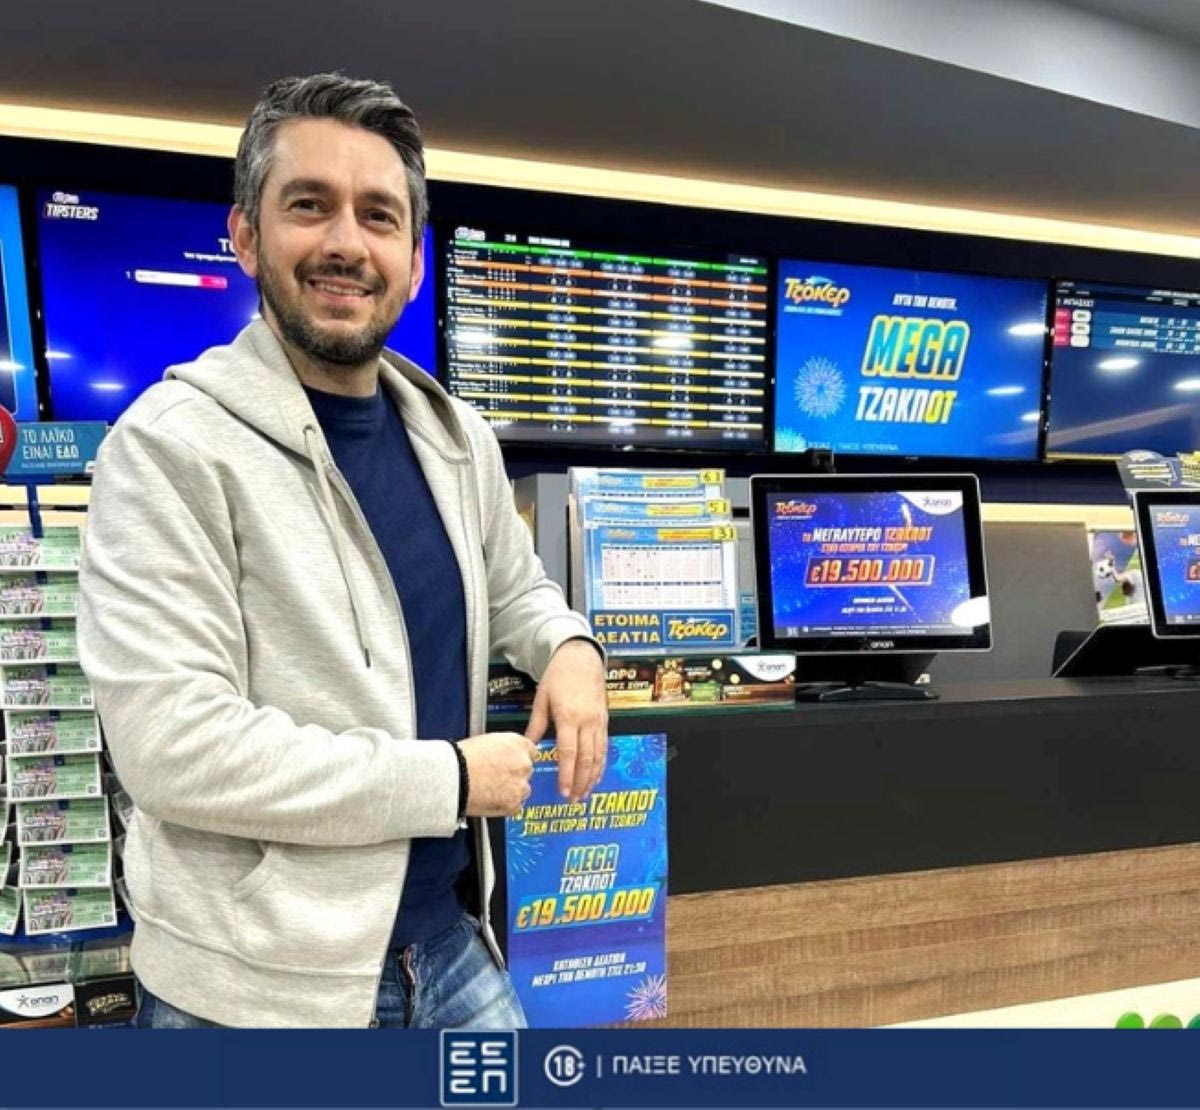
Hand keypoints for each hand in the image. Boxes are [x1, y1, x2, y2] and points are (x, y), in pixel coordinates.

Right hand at [457, 731, 536, 816]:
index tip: (512, 763)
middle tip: (495, 778)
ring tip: (490, 789)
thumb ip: (503, 748)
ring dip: (511, 790)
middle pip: (526, 770)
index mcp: (518, 744)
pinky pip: (515, 805)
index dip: (519, 758)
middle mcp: (523, 763)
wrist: (452, 778)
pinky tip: (489, 799)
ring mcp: (520, 785)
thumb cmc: (461, 759)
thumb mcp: (486, 742)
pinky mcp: (514, 804)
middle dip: (514, 775)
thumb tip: (505, 755)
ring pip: (522, 789)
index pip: (531, 751)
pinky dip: (505, 804)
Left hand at [526, 639, 607, 801]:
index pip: (569, 753)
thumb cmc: (559, 675)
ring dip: (592, 777)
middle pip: (586, 759)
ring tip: (584, 793)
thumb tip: (527, 746)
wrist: (580, 658)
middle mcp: (587, 721)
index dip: (566, 774)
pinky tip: (596, 775)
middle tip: (573, 799)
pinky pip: (604, 747)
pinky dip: (601, 764)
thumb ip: (536, 725)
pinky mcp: (604, 720)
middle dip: (580, 782)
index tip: (563, 790)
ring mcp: (598, 722)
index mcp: (569, 716)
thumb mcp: (542, 699)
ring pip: (598, 756)